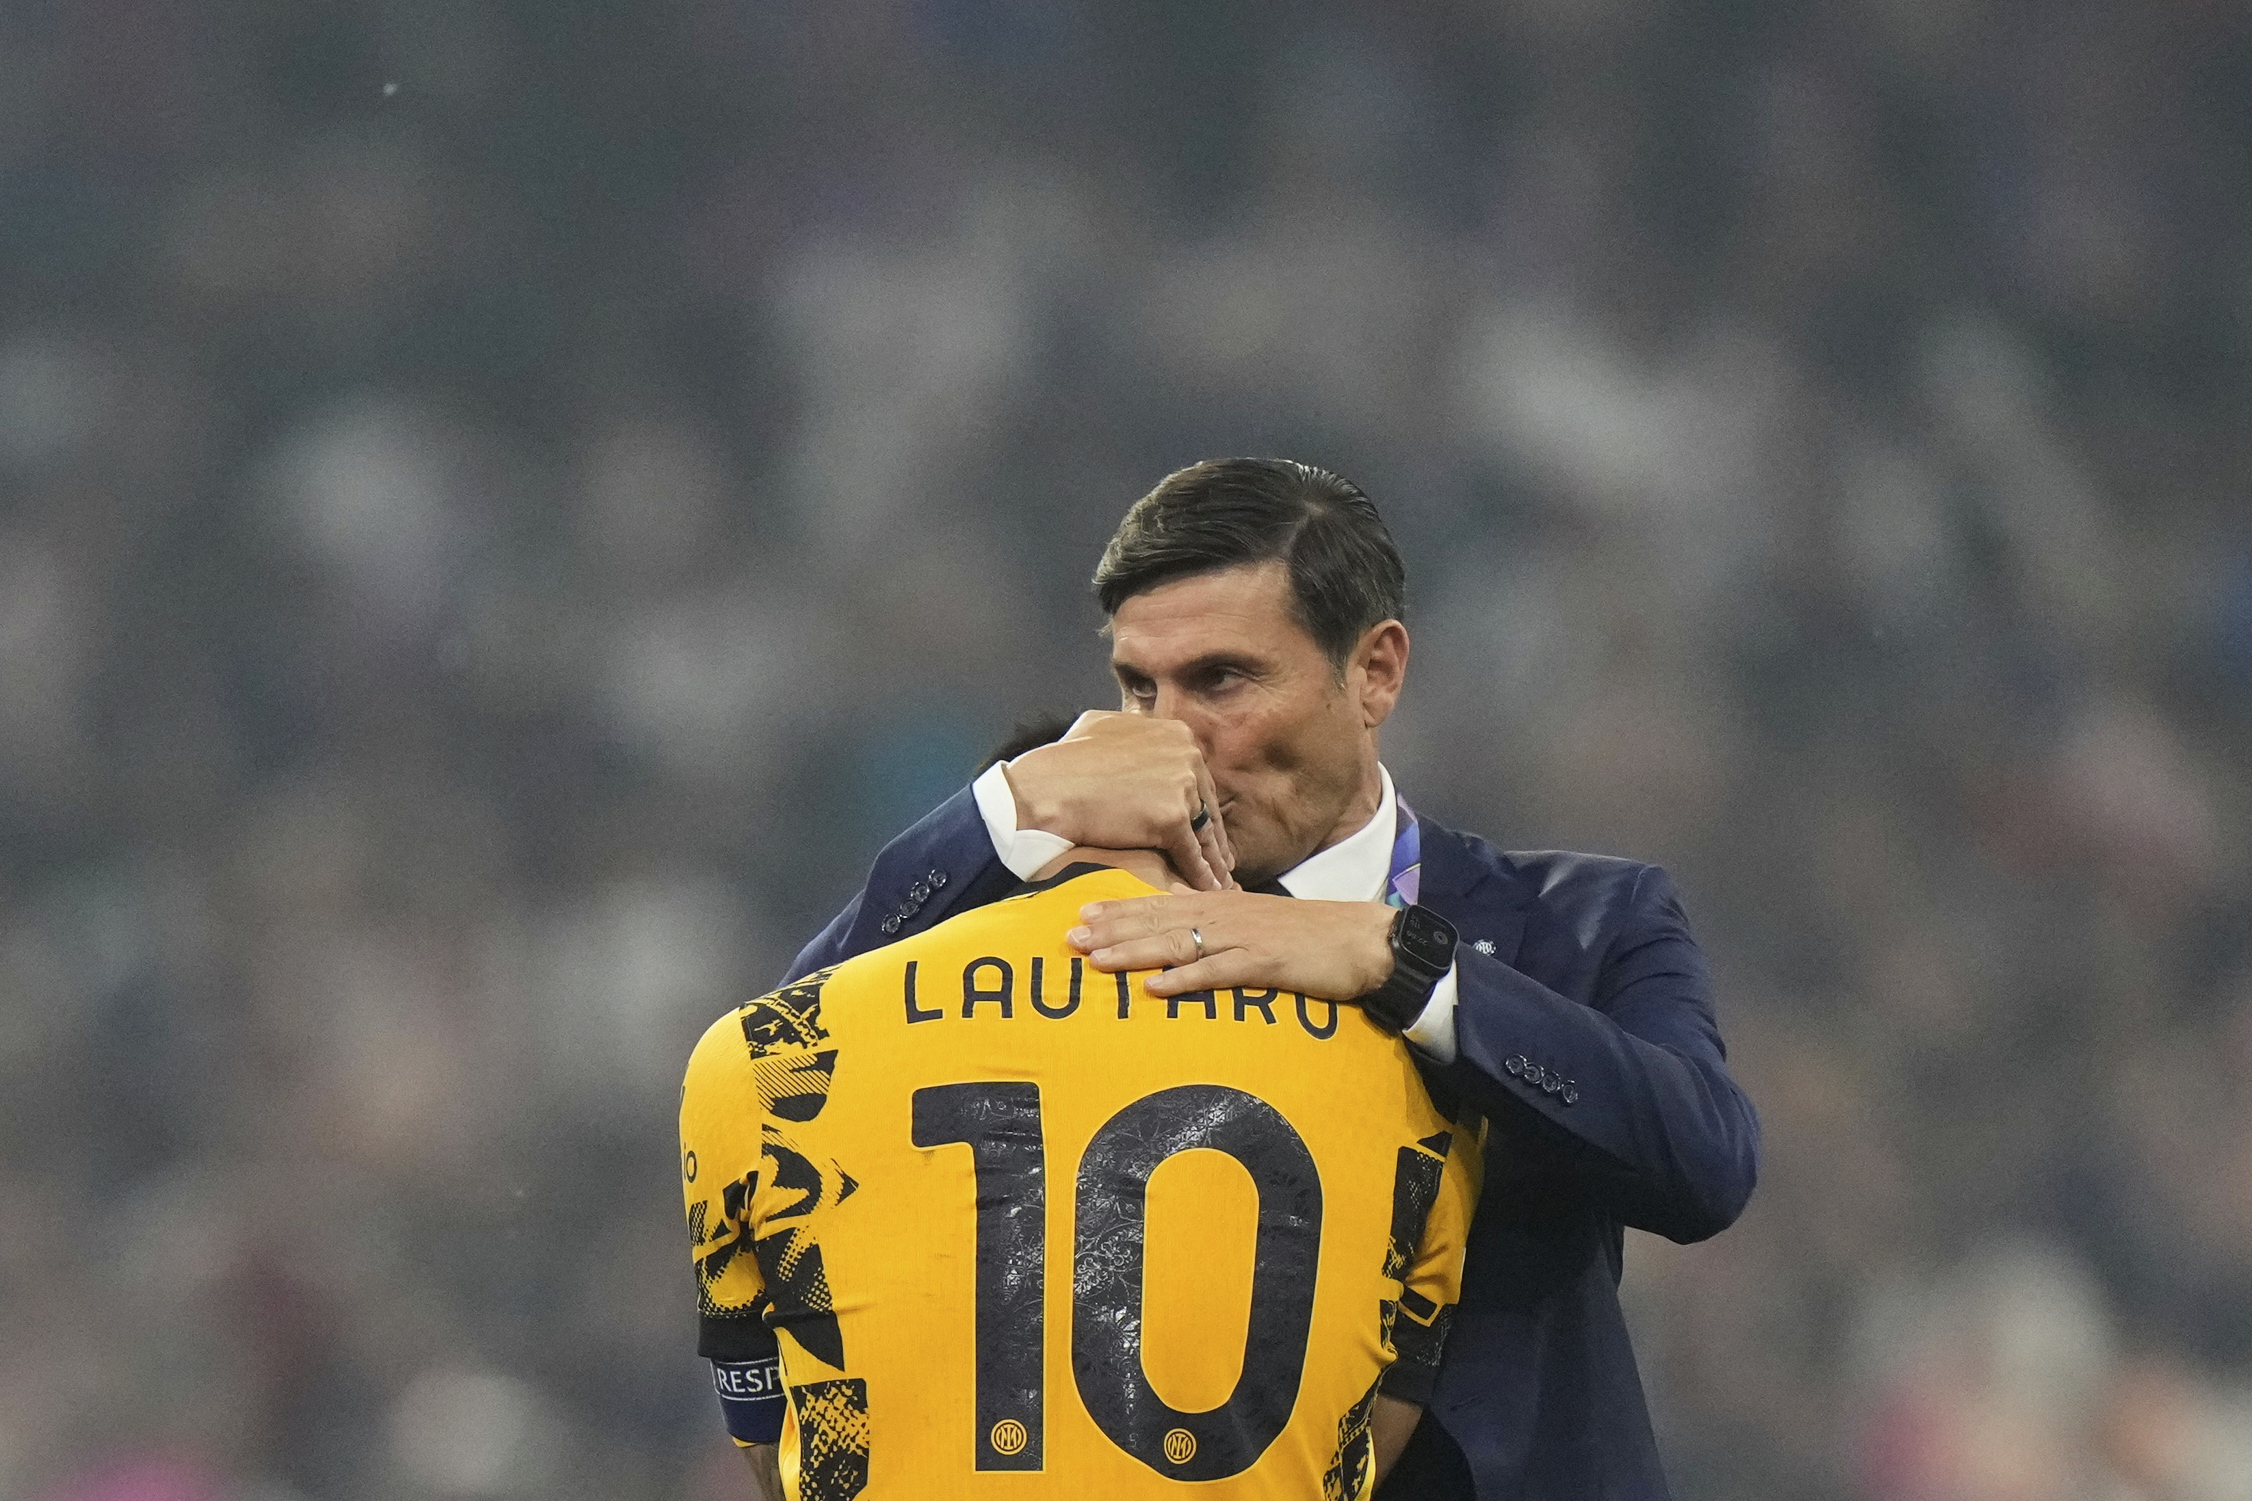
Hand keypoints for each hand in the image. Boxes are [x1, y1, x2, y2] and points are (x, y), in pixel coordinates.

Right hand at [1003, 711, 1234, 890]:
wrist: (1047, 789)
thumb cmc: (1065, 759)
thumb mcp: (1103, 725)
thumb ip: (1131, 728)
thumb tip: (1136, 726)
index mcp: (1177, 733)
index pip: (1198, 777)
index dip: (1199, 804)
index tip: (1202, 823)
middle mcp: (1187, 755)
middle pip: (1208, 804)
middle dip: (1212, 834)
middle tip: (1222, 859)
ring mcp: (1182, 786)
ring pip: (1204, 831)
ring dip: (1213, 860)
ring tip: (1220, 880)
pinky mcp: (1172, 818)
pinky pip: (1191, 853)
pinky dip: (1201, 875)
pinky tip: (1207, 890)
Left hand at [1068, 890, 1395, 1000]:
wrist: (1367, 941)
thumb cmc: (1314, 938)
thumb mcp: (1260, 927)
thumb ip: (1223, 931)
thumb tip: (1188, 943)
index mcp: (1224, 905)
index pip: (1161, 904)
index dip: (1120, 909)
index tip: (1082, 914)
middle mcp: (1227, 914)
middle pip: (1159, 920)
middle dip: (1113, 928)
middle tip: (1071, 936)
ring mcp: (1245, 937)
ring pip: (1179, 942)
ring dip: (1135, 952)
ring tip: (1097, 960)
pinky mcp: (1267, 962)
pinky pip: (1219, 973)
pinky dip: (1186, 980)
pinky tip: (1156, 988)